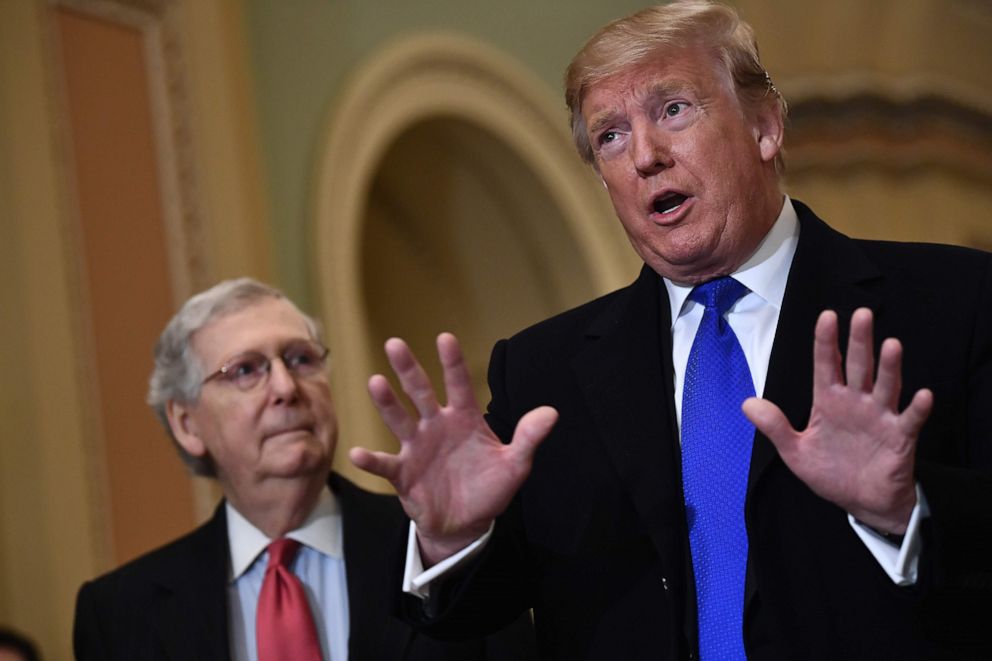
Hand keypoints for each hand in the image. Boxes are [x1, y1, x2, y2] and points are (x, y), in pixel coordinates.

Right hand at [350, 333, 557, 564]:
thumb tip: (551, 412)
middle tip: (395, 343)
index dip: (452, 362)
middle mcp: (436, 426)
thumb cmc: (489, 487)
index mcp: (464, 419)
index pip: (459, 385)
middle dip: (408, 369)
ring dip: (387, 402)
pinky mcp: (403, 474)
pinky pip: (385, 464)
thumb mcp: (515, 464)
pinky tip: (358, 453)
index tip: (445, 338)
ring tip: (375, 382)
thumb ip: (528, 437)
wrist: (467, 524)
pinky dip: (371, 459)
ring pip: (399, 420)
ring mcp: (417, 448)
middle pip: (420, 392)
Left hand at [742, 308, 931, 533]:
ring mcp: (880, 418)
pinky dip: (917, 408)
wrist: (861, 503)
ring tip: (891, 345)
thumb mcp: (796, 452)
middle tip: (861, 314)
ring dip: (889, 367)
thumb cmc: (831, 473)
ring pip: (885, 386)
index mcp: (829, 402)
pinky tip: (923, 395)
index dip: (826, 342)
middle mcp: (856, 403)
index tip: (827, 316)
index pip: (826, 365)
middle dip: (859, 341)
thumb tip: (746, 403)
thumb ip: (774, 427)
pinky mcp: (900, 438)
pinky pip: (910, 420)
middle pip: (859, 366)